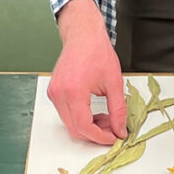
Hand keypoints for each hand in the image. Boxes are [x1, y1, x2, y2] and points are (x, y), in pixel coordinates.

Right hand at [48, 0, 127, 145]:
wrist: (83, 35)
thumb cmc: (98, 52)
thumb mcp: (114, 82)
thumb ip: (118, 109)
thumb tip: (120, 129)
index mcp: (73, 92)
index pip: (84, 126)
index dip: (100, 137)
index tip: (113, 138)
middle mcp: (59, 94)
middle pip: (74, 128)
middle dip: (95, 133)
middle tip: (113, 129)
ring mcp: (54, 94)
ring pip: (69, 123)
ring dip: (88, 126)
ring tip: (107, 118)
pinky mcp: (54, 92)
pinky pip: (66, 113)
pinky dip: (80, 117)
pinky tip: (95, 111)